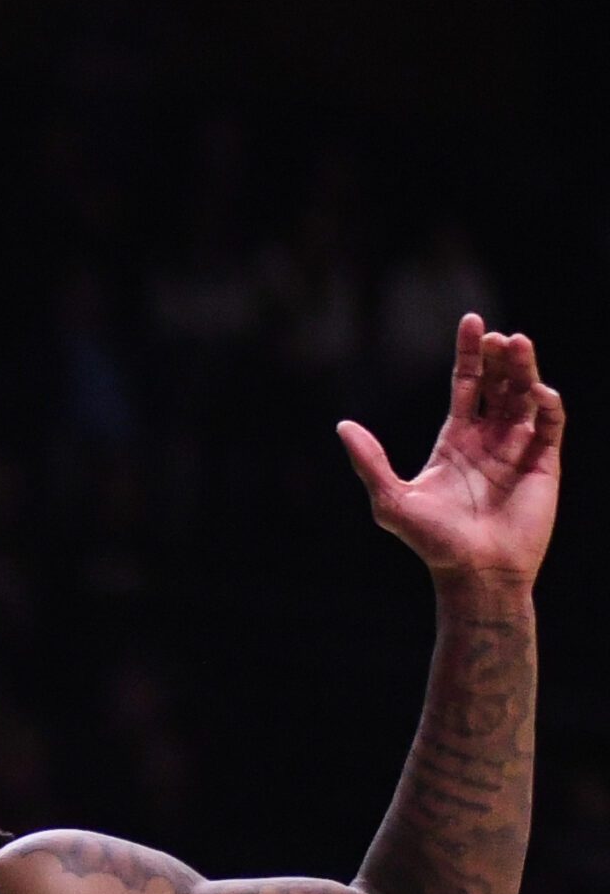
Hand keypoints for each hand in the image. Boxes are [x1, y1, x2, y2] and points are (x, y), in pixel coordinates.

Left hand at [338, 314, 563, 588]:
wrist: (474, 573)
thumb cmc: (432, 542)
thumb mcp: (391, 500)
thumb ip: (370, 461)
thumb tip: (343, 425)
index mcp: (455, 440)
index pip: (466, 384)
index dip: (469, 353)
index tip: (472, 320)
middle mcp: (488, 439)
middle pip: (498, 384)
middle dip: (499, 357)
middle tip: (498, 334)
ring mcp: (518, 449)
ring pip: (525, 397)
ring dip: (524, 370)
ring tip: (518, 343)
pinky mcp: (544, 464)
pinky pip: (550, 425)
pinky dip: (547, 405)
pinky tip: (537, 390)